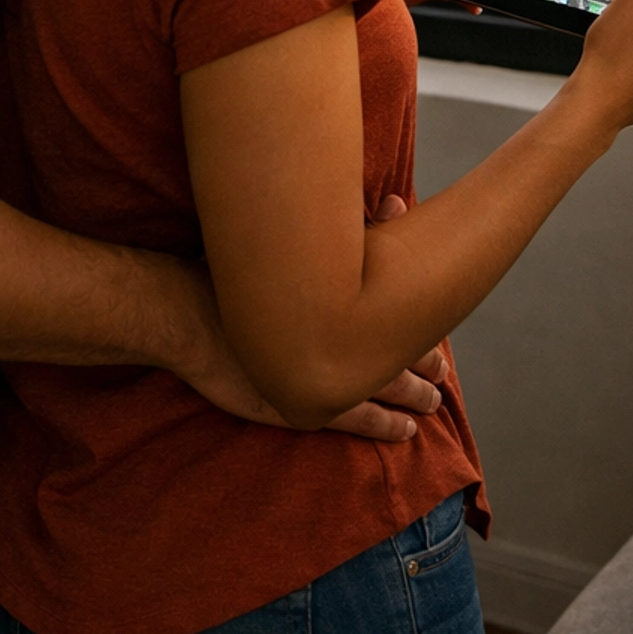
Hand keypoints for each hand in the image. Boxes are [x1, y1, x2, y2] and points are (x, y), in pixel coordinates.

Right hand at [163, 227, 447, 441]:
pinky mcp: (306, 408)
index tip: (437, 333)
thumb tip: (398, 203)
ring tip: (432, 404)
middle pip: (399, 356)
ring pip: (386, 392)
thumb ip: (357, 230)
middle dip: (423, 364)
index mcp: (345, 302)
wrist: (191, 312)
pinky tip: (404, 430)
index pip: (400, 319)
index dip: (424, 328)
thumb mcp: (303, 243)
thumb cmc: (241, 271)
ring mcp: (326, 380)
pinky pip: (358, 421)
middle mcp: (342, 343)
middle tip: (441, 373)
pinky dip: (385, 425)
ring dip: (412, 397)